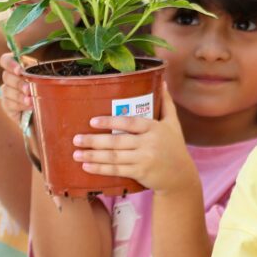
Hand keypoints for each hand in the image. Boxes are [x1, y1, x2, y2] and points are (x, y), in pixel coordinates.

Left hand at [72, 85, 196, 194]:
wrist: (180, 175)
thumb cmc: (175, 146)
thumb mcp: (173, 124)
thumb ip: (166, 103)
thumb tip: (162, 81)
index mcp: (155, 128)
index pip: (130, 123)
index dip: (111, 122)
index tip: (92, 122)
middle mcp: (149, 143)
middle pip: (117, 141)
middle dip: (94, 140)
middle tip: (76, 139)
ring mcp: (144, 159)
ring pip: (114, 157)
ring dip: (93, 155)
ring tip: (76, 153)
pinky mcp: (140, 173)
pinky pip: (116, 170)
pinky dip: (100, 169)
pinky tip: (87, 166)